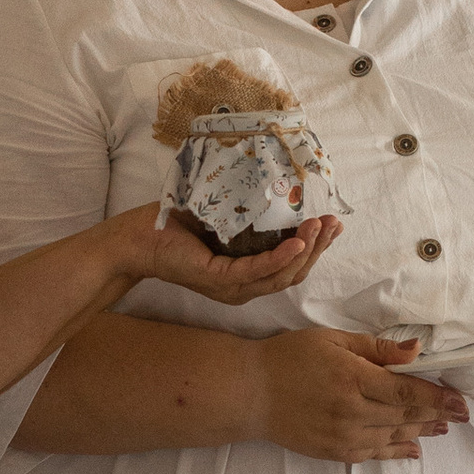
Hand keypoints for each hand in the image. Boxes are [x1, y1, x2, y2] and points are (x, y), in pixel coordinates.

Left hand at [130, 204, 340, 307]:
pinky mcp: (218, 279)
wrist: (139, 236)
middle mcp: (242, 287)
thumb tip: (279, 186)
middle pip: (293, 274)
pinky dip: (280, 258)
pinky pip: (257, 271)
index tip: (332, 224)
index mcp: (246, 275)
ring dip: (306, 251)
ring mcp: (231, 287)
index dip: (315, 248)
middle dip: (319, 249)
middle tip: (334, 224)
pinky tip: (297, 242)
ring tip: (321, 226)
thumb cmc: (178, 224)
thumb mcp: (225, 218)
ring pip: (281, 275)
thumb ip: (250, 215)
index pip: (291, 267)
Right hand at [254, 328, 468, 465]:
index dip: (438, 397)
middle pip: (406, 416)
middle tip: (462, 414)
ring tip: (443, 427)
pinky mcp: (334, 452)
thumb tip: (416, 351)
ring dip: (422, 432)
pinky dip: (397, 451)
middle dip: (437, 414)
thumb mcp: (333, 340)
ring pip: (394, 436)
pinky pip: (374, 454)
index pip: (407, 391)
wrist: (250, 393)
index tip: (460, 400)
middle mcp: (351, 411)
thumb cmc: (289, 358)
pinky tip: (413, 449)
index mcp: (352, 378)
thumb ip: (377, 348)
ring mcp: (342, 435)